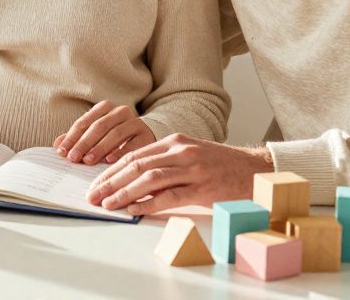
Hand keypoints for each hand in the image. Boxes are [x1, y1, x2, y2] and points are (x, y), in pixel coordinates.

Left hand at [52, 101, 155, 165]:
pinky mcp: (146, 135)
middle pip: (99, 126)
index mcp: (105, 107)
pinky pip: (133, 144)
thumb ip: (77, 138)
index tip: (62, 152)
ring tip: (88, 160)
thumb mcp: (95, 135)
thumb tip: (57, 145)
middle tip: (73, 158)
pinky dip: (120, 152)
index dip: (72, 137)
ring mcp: (135, 122)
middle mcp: (121, 111)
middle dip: (84, 143)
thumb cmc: (114, 137)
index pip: (85, 121)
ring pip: (115, 133)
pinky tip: (109, 161)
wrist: (144, 136)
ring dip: (100, 148)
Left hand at [86, 134, 272, 214]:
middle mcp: (181, 151)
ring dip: (124, 192)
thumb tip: (132, 182)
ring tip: (108, 204)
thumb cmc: (220, 166)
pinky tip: (134, 209)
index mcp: (175, 141)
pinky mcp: (203, 187)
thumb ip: (164, 164)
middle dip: (111, 181)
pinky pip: (170, 195)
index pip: (134, 155)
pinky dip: (149, 203)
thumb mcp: (190, 156)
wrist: (255, 170)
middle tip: (93, 195)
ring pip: (150, 178)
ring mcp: (192, 168)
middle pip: (137, 165)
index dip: (111, 170)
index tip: (96, 184)